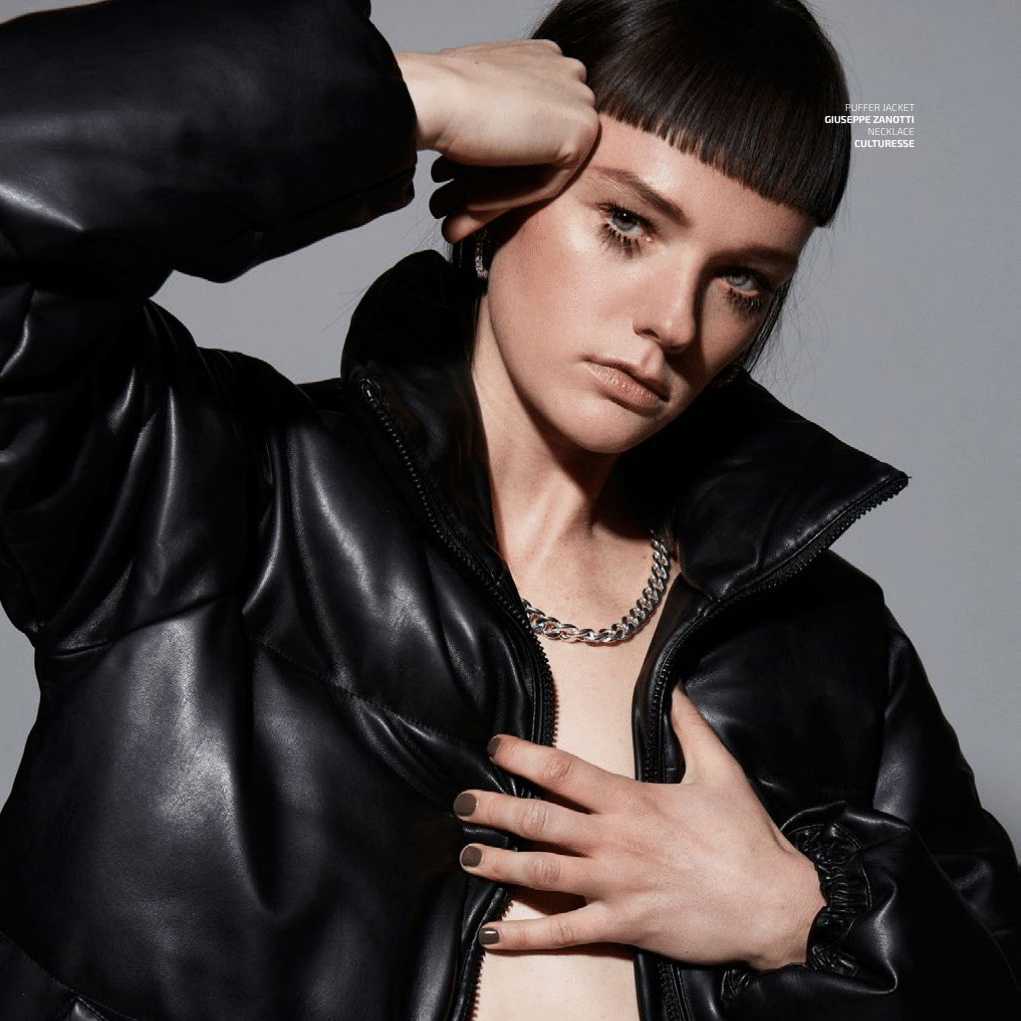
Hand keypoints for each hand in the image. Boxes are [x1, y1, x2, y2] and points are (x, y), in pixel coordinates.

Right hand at [394, 41, 598, 241]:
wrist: (434, 97)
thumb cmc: (442, 96)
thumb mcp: (476, 108)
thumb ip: (497, 124)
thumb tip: (492, 156)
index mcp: (544, 58)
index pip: (532, 125)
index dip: (497, 164)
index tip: (465, 187)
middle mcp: (567, 72)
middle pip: (540, 148)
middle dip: (501, 183)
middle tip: (462, 207)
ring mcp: (579, 98)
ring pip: (544, 168)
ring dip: (502, 195)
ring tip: (460, 213)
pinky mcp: (581, 131)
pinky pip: (547, 183)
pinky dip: (511, 198)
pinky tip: (473, 203)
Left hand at [453, 687, 825, 970]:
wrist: (775, 906)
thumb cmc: (747, 838)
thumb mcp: (720, 770)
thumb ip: (690, 725)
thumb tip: (672, 684)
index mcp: (631, 801)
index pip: (564, 771)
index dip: (522, 756)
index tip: (494, 747)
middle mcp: (614, 841)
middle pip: (540, 820)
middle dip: (494, 809)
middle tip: (459, 803)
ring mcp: (615, 887)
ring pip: (542, 873)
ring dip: (498, 864)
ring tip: (465, 855)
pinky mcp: (623, 927)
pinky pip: (564, 934)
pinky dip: (525, 937)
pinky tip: (491, 934)